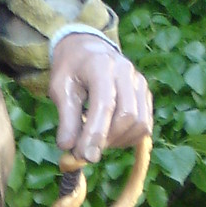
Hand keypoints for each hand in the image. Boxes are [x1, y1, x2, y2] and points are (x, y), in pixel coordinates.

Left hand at [48, 34, 152, 163]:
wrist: (88, 50)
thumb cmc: (71, 69)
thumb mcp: (59, 88)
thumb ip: (66, 117)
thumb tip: (67, 147)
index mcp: (101, 66)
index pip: (104, 104)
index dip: (95, 134)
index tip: (84, 156)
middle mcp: (126, 72)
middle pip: (127, 116)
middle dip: (106, 140)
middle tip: (86, 151)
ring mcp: (140, 82)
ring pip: (140, 123)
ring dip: (119, 141)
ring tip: (97, 142)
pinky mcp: (146, 94)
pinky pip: (145, 125)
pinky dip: (129, 138)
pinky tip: (110, 137)